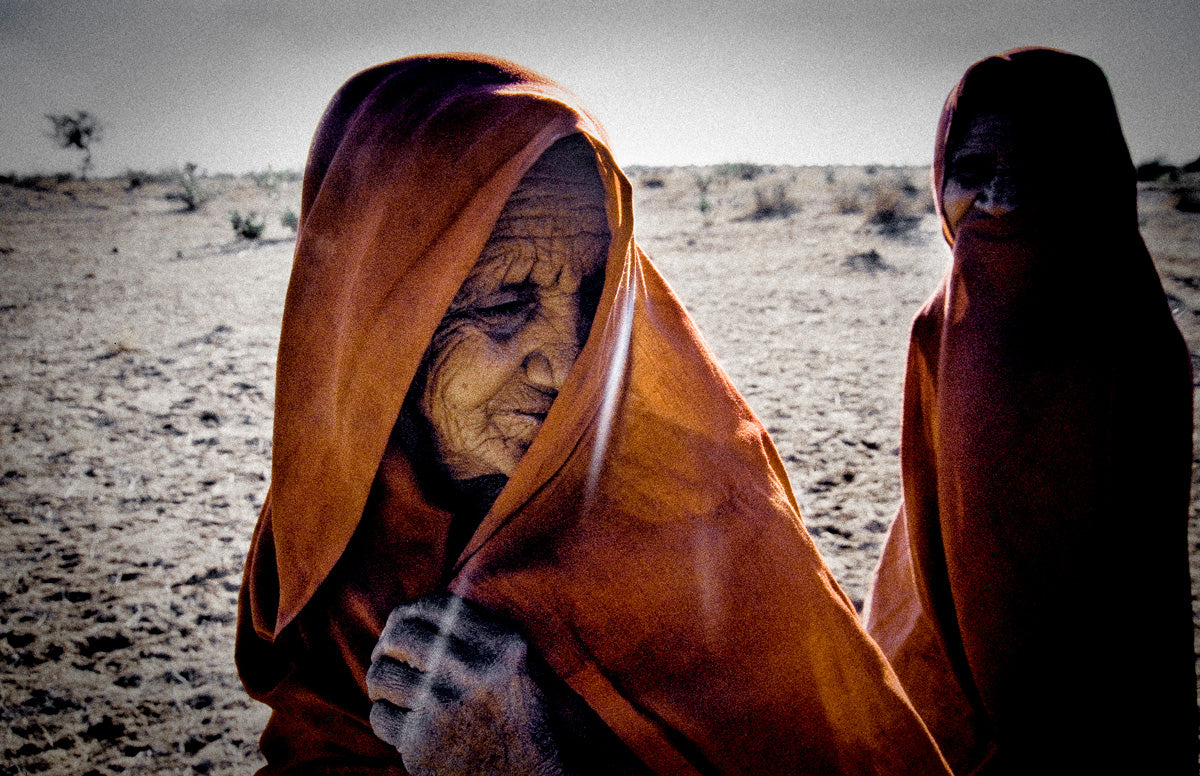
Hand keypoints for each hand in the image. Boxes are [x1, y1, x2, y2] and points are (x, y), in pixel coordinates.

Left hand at [367, 592, 563, 775]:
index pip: (439, 606)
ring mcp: (443, 707)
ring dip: (383, 682)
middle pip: (402, 635)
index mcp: (504, 646)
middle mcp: (473, 670)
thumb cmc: (539, 726)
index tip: (402, 624)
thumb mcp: (531, 669)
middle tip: (387, 657)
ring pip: (382, 675)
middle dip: (387, 644)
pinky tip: (404, 724)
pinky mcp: (422, 744)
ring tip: (394, 692)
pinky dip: (388, 719)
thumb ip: (489, 638)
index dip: (412, 612)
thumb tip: (433, 614)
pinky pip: (381, 717)